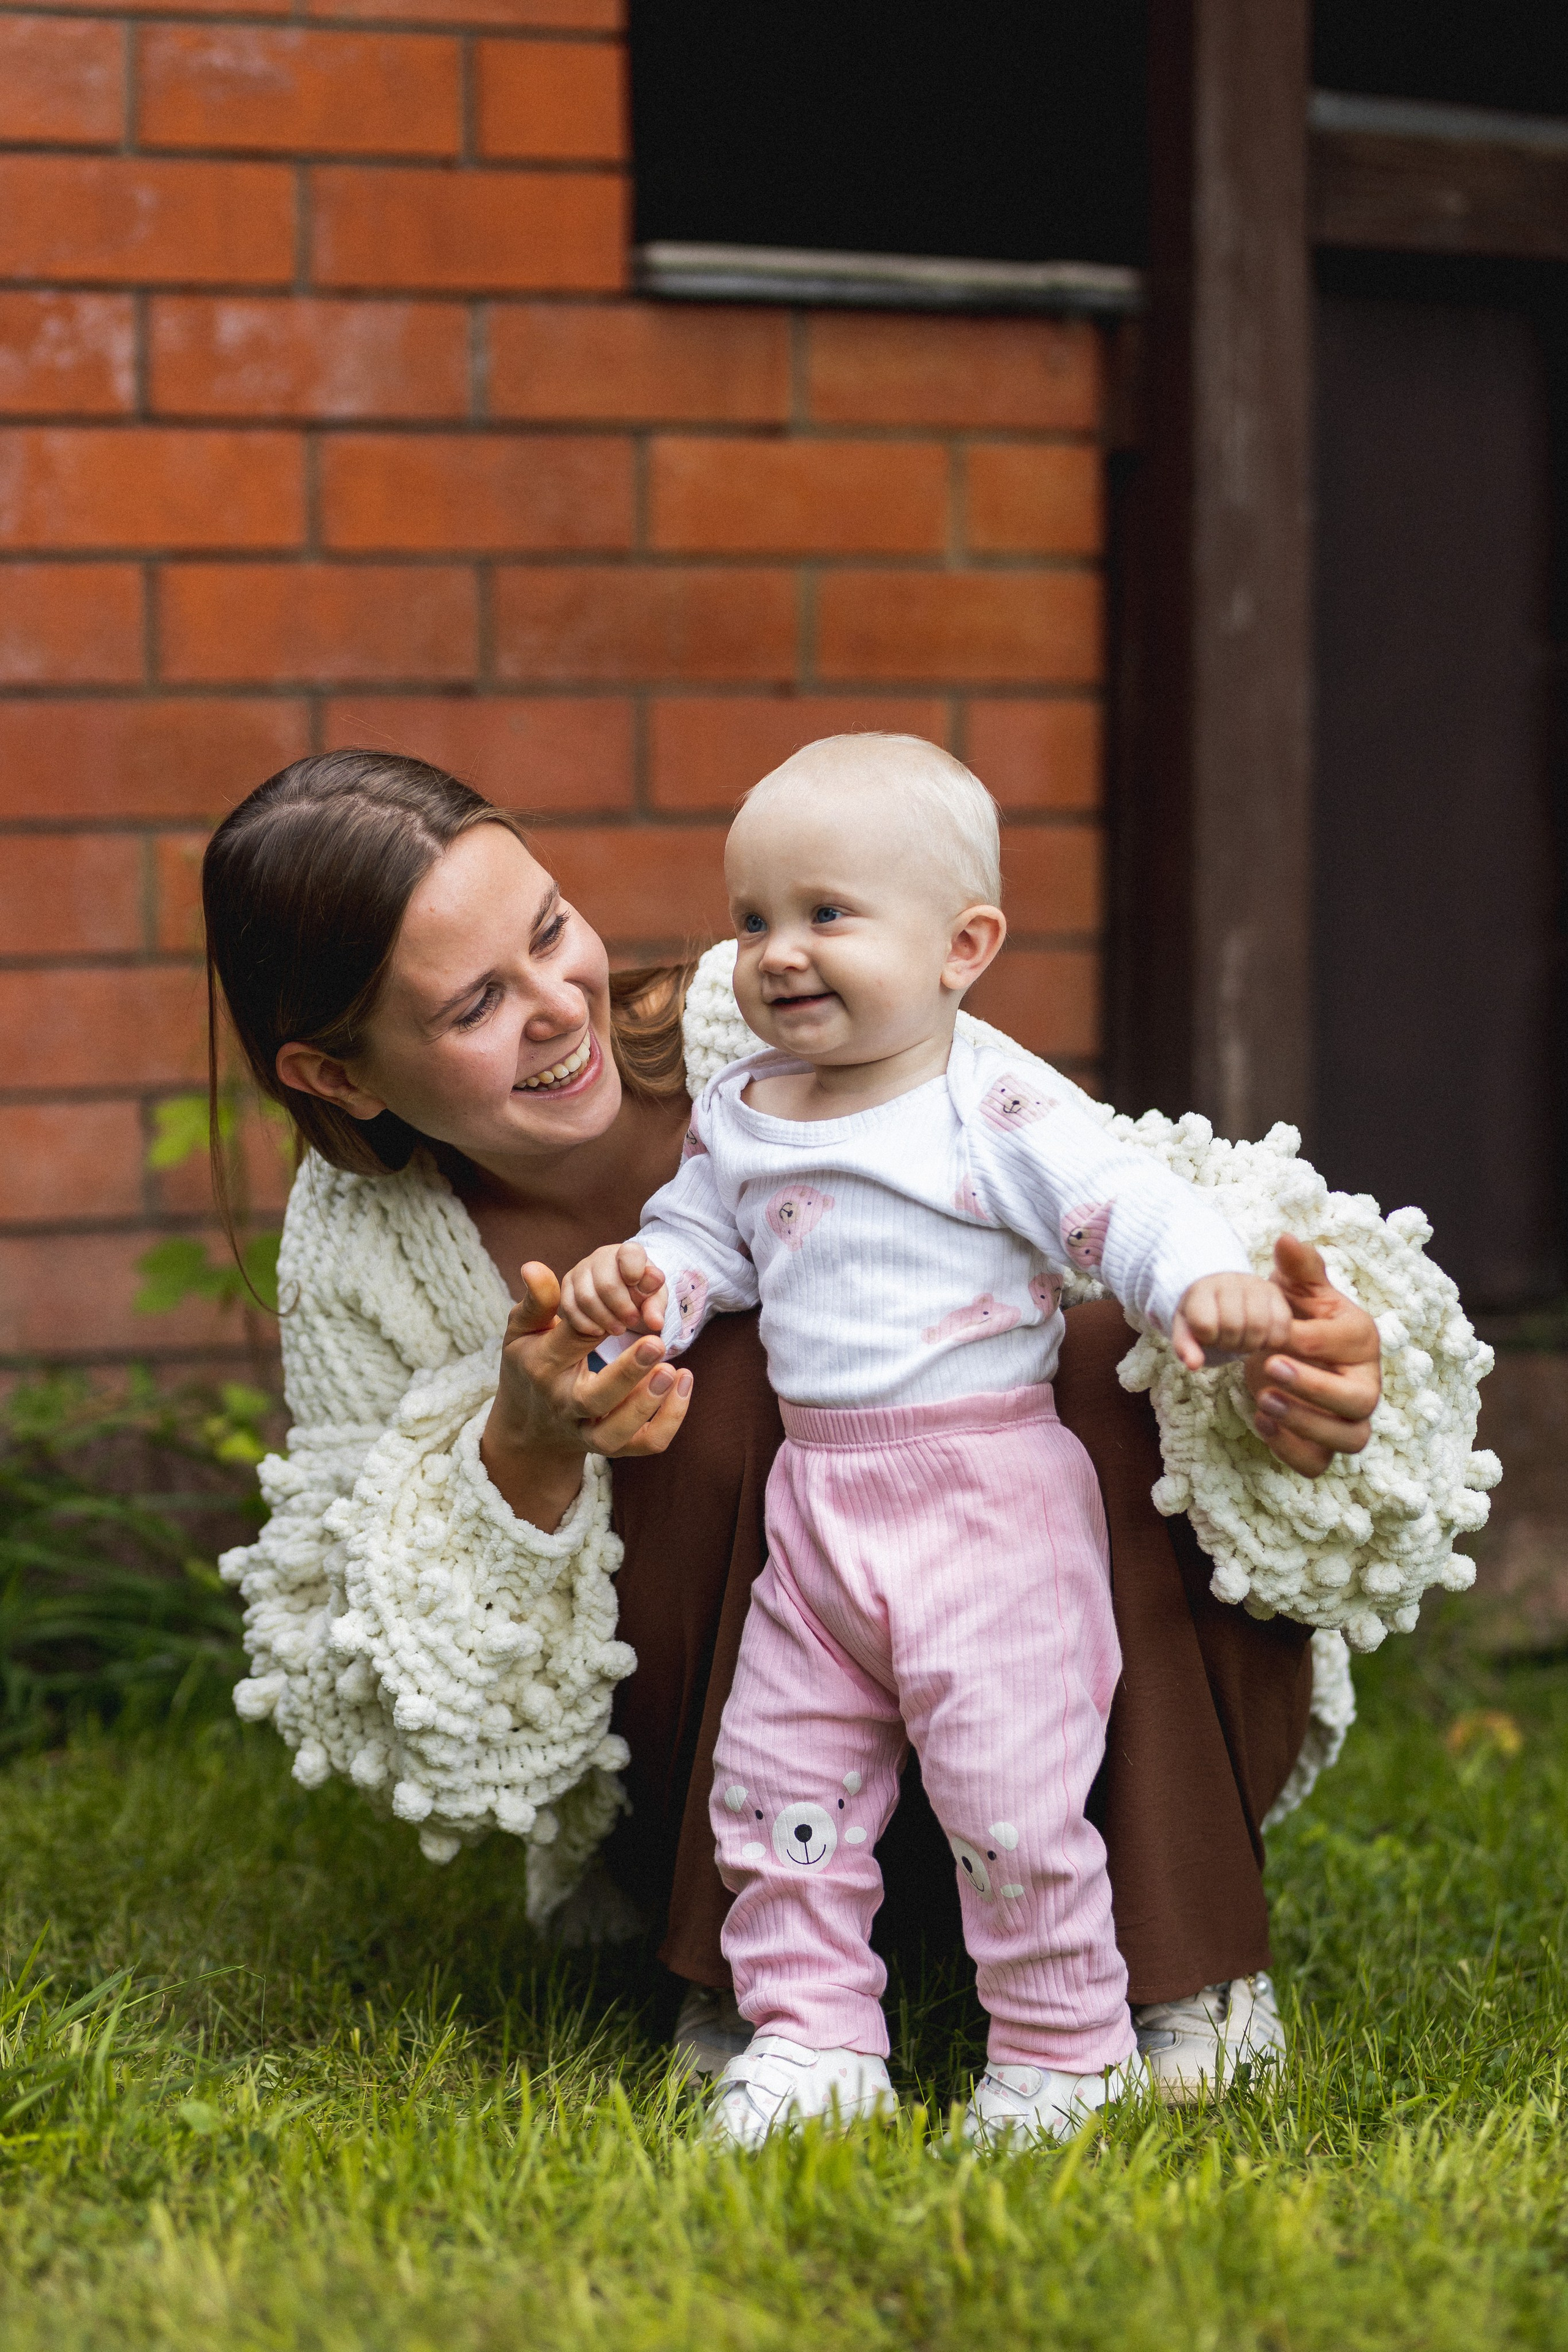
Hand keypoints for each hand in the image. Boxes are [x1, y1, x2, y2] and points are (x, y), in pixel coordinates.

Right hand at [479, 1261, 691, 1531]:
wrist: (530, 1425)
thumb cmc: (531, 1363)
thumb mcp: (524, 1329)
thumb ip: (538, 1300)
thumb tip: (534, 1265)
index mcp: (544, 1368)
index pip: (571, 1342)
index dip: (598, 1320)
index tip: (623, 1301)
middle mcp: (565, 1405)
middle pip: (596, 1399)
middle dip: (627, 1373)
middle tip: (656, 1342)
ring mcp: (588, 1431)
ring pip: (620, 1432)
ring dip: (651, 1404)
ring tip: (676, 1369)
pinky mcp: (612, 1445)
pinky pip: (646, 1443)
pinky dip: (671, 1419)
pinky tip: (683, 1383)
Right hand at [559, 1241, 667, 1341]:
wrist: (617, 1296)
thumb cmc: (639, 1293)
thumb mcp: (653, 1298)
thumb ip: (655, 1307)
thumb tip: (656, 1323)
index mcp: (628, 1252)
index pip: (631, 1253)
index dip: (636, 1274)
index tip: (642, 1294)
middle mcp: (602, 1256)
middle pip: (607, 1284)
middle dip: (622, 1309)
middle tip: (632, 1322)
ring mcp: (581, 1269)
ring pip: (587, 1298)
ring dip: (604, 1319)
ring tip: (618, 1329)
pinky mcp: (567, 1284)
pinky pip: (570, 1307)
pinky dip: (586, 1324)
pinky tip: (599, 1330)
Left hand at [1172, 1271, 1292, 1369]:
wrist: (1223, 1292)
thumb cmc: (1203, 1315)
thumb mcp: (1186, 1329)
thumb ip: (1186, 1347)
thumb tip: (1194, 1365)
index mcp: (1201, 1289)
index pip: (1205, 1324)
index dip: (1207, 1339)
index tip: (1207, 1335)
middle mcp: (1229, 1281)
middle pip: (1234, 1327)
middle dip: (1229, 1344)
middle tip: (1227, 1341)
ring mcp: (1255, 1284)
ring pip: (1259, 1326)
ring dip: (1251, 1344)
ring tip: (1242, 1339)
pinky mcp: (1276, 1292)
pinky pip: (1282, 1325)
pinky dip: (1271, 1340)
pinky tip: (1260, 1337)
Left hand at [1244, 1234, 1380, 1476]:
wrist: (1282, 1350)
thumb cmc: (1296, 1316)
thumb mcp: (1296, 1289)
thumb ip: (1297, 1267)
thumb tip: (1286, 1239)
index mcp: (1362, 1339)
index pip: (1350, 1343)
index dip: (1312, 1339)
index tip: (1275, 1331)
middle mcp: (1366, 1384)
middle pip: (1359, 1400)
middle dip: (1316, 1388)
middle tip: (1270, 1368)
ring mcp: (1349, 1421)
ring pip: (1349, 1439)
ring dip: (1306, 1424)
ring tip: (1263, 1401)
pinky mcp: (1325, 1447)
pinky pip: (1318, 1463)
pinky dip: (1291, 1451)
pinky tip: (1261, 1424)